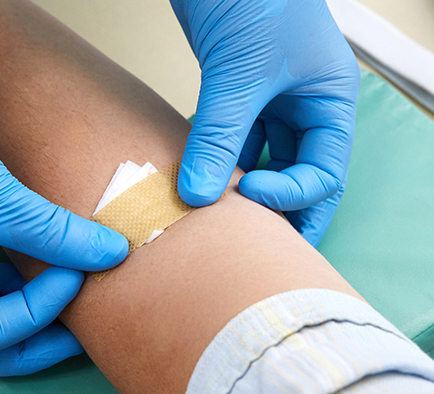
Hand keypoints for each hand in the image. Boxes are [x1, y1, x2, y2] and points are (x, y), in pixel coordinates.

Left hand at [170, 0, 359, 244]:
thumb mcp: (240, 73)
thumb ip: (219, 135)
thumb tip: (197, 193)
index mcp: (328, 101)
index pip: (324, 171)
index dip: (291, 195)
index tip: (247, 195)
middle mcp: (303, 105)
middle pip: (299, 173)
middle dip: (278, 210)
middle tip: (254, 247)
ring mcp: (269, 100)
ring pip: (263, 158)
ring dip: (242, 186)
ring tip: (220, 217)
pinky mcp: (236, 92)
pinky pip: (232, 138)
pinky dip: (218, 159)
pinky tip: (201, 178)